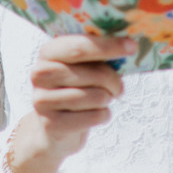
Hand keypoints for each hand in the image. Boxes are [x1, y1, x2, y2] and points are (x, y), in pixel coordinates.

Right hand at [8, 34, 130, 172]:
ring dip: (107, 99)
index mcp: (48, 52)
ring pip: (96, 97)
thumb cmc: (77, 88)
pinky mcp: (50, 124)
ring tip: (102, 100)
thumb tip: (130, 45)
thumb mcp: (83, 66)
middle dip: (114, 80)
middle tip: (119, 87)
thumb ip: (99, 54)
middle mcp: (39, 73)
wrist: (55, 128)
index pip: (81, 46)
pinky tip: (96, 114)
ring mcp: (42, 100)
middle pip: (93, 73)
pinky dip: (103, 116)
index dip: (109, 46)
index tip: (132, 46)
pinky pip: (93, 117)